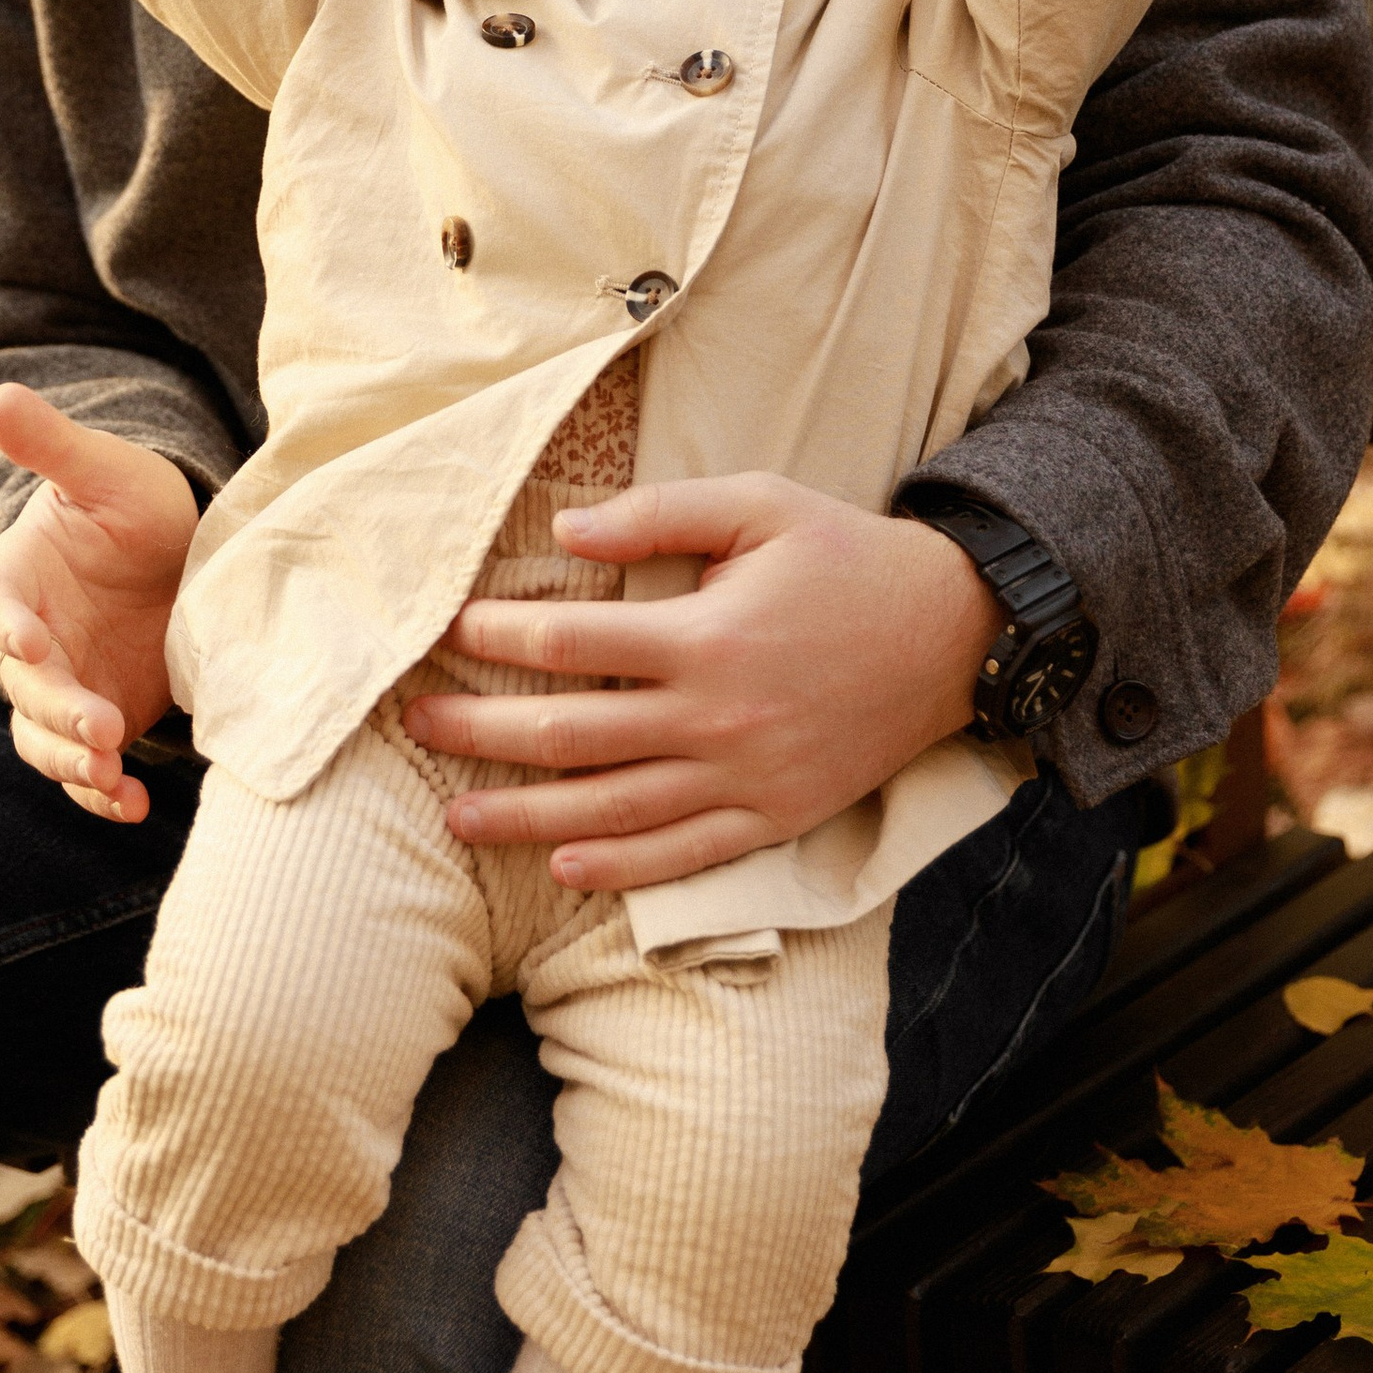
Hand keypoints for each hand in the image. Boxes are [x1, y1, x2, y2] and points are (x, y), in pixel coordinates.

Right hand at [0, 385, 202, 822]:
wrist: (181, 558)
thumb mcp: (106, 471)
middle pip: (25, 689)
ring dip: (73, 763)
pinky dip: (103, 796)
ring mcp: (64, 689)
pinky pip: (89, 771)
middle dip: (57, 710)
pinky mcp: (101, 723)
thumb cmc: (136, 506)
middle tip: (98, 727)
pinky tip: (133, 807)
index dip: (6, 626)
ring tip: (111, 775)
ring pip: (46, 740)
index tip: (29, 642)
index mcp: (16, 582)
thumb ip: (53, 446)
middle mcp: (31, 644)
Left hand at [397, 477, 994, 890]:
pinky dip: (619, 868)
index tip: (449, 629)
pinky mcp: (775, 818)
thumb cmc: (847, 558)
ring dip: (525, 816)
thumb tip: (567, 528)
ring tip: (456, 814)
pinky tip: (563, 865)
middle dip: (482, 729)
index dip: (498, 636)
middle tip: (417, 722)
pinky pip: (683, 855)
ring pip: (612, 810)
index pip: (572, 641)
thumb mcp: (762, 504)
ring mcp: (746, 779)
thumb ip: (661, 513)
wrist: (954, 633)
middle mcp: (717, 718)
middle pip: (571, 735)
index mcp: (706, 635)